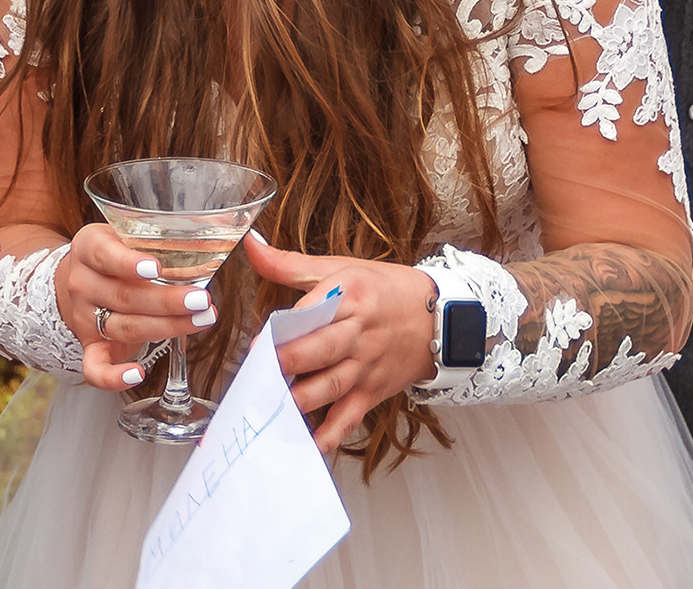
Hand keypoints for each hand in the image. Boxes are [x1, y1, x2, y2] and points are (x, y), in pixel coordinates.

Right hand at [54, 222, 216, 392]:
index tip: (156, 268)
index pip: (106, 255)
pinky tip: (137, 374)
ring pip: (124, 327)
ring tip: (200, 321)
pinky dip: (113, 377)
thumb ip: (157, 238)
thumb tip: (213, 236)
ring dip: (166, 328)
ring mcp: (84, 318)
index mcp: (89, 248)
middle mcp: (82, 284)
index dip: (129, 263)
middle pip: (125, 296)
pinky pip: (95, 368)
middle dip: (167, 301)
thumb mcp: (126, 233)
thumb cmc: (116, 254)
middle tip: (200, 300)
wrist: (82, 278)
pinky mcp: (90, 346)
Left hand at [242, 230, 440, 453]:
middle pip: (318, 350)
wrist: (441, 317)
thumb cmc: (384, 290)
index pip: (311, 312)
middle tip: (256, 375)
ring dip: (299, 400)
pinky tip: (307, 446)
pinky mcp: (372, 392)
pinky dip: (329, 434)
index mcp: (348, 294)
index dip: (282, 328)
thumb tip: (251, 247)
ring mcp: (365, 365)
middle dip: (287, 364)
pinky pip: (348, 416)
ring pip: (329, 385)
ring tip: (269, 409)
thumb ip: (289, 264)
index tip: (256, 343)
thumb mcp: (341, 268)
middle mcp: (358, 332)